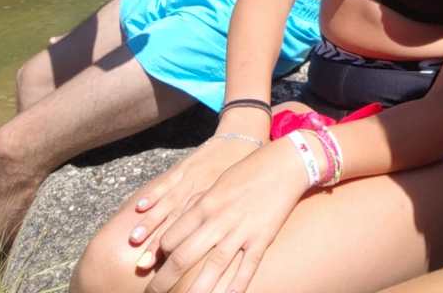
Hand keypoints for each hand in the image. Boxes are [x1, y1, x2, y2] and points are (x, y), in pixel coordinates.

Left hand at [143, 138, 307, 292]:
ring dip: (194, 291)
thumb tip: (183, 223)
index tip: (156, 264)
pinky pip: (247, 268)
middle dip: (164, 280)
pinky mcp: (262, 238)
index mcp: (205, 204)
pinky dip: (236, 288)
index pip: (172, 237)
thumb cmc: (249, 169)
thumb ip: (201, 205)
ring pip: (213, 268)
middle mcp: (219, 220)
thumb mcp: (218, 183)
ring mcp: (242, 231)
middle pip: (184, 257)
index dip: (160, 254)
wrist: (286, 163)